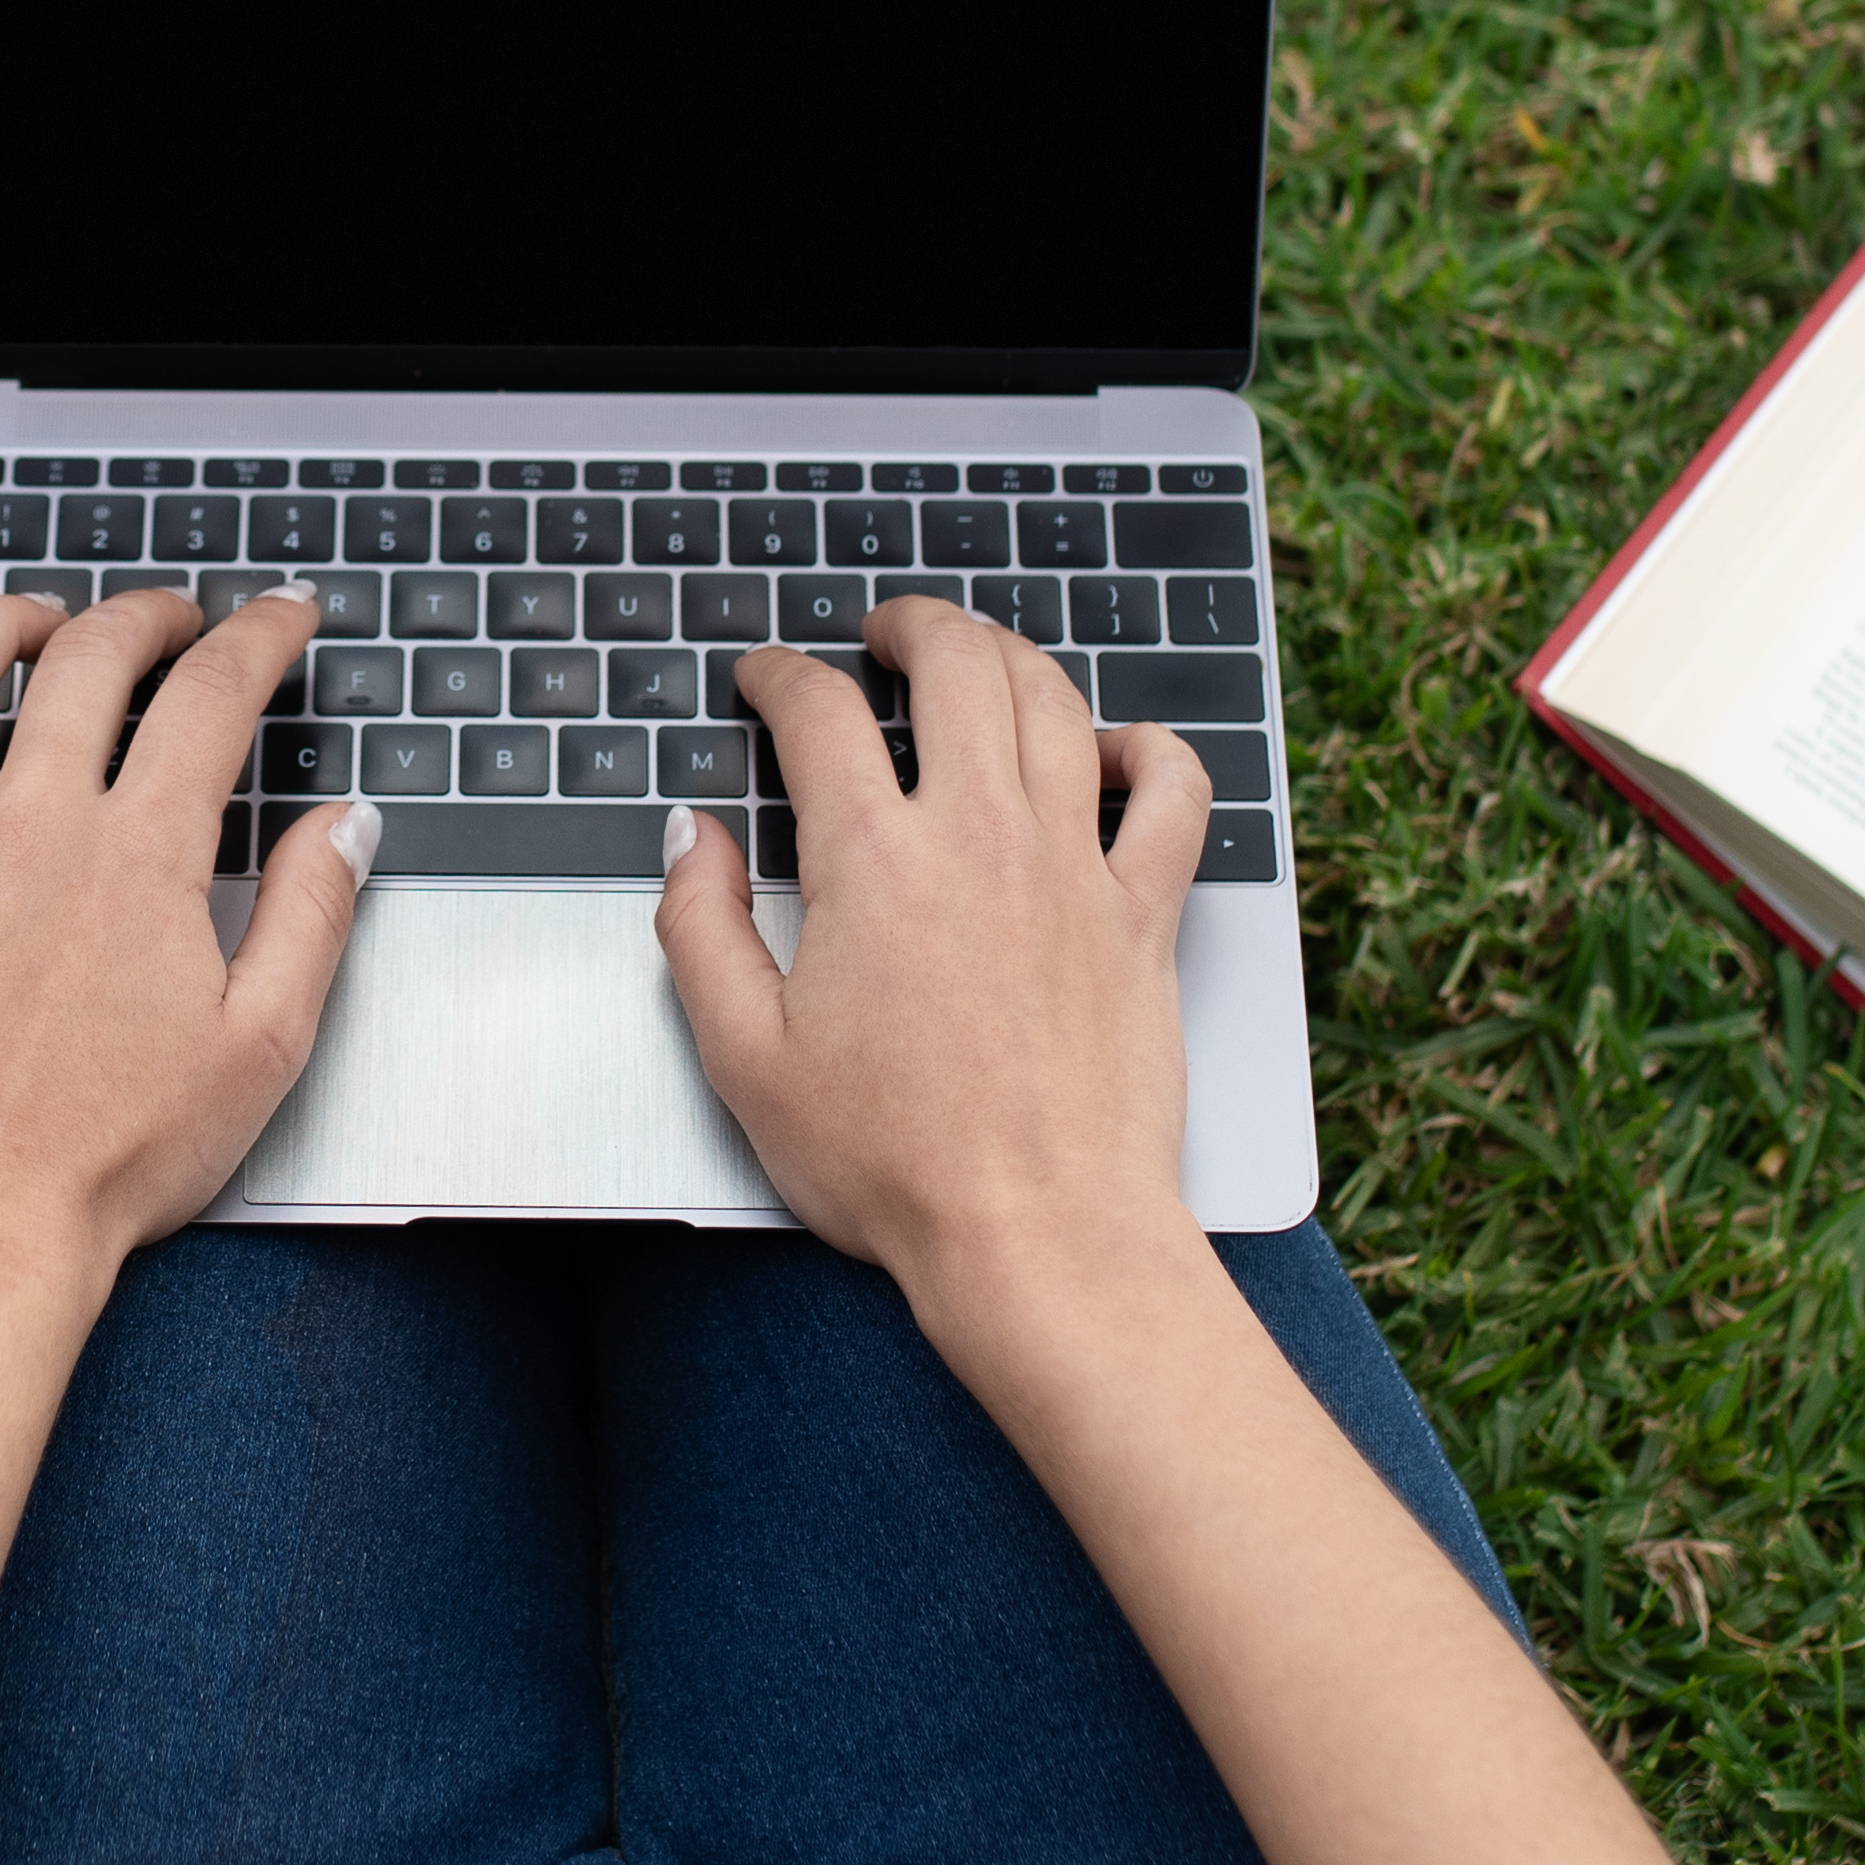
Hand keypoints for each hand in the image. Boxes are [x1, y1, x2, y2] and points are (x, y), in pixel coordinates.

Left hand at [0, 582, 369, 1280]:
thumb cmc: (120, 1153)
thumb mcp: (263, 1045)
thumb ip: (313, 916)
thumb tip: (349, 823)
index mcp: (140, 858)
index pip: (212, 695)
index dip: (260, 637)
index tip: (285, 617)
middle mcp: (32, 830)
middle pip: (84, 658)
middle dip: (144, 614)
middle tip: (176, 620)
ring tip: (33, 625)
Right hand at [654, 592, 1211, 1336]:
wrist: (1040, 1238)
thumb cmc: (895, 1166)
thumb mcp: (745, 1059)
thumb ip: (700, 930)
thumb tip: (690, 839)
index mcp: (872, 862)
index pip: (818, 715)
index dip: (781, 677)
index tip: (766, 679)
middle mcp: (981, 836)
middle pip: (956, 666)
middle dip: (912, 626)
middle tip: (886, 630)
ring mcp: (1076, 867)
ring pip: (1056, 703)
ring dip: (1013, 656)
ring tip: (982, 656)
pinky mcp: (1146, 915)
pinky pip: (1174, 793)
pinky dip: (1153, 749)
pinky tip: (1123, 747)